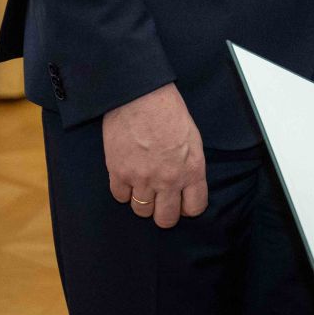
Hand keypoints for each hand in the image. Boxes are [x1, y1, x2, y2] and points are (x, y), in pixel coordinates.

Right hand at [102, 82, 206, 227]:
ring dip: (143, 202)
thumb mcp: (193, 139)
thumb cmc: (169, 111)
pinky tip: (128, 177)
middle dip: (165, 213)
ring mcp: (142, 179)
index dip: (188, 208)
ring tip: (143, 186)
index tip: (183, 203)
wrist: (140, 96)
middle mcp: (168, 179)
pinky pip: (120, 197)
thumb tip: (186, 183)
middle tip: (161, 202)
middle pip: (166, 219)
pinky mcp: (119, 173)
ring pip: (141, 211)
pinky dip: (124, 191)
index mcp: (192, 169)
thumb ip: (190, 165)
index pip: (194, 208)